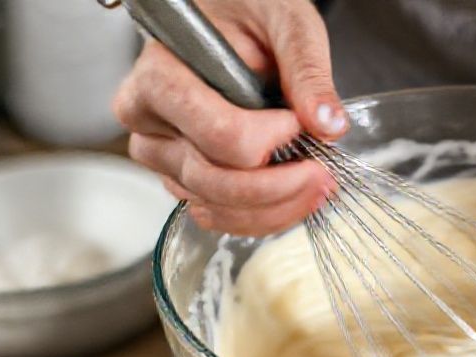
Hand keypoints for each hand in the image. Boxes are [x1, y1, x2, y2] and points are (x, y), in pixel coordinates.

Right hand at [113, 0, 344, 235]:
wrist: (228, 17)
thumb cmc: (246, 10)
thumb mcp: (286, 22)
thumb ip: (307, 70)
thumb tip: (327, 125)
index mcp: (160, 75)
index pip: (216, 134)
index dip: (267, 140)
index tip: (297, 122)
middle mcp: (148, 121)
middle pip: (213, 179)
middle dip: (277, 186)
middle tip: (322, 173)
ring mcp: (162, 154)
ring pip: (215, 206)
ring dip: (274, 208)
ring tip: (317, 187)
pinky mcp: (181, 176)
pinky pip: (218, 215)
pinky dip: (261, 216)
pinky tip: (294, 198)